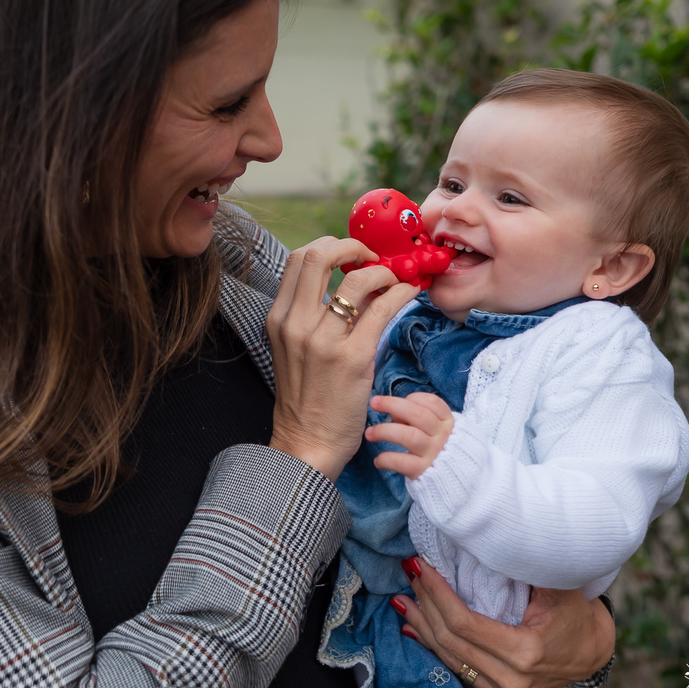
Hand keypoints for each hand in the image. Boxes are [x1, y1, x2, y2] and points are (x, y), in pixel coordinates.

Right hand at [266, 237, 418, 480]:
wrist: (308, 442)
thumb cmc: (305, 397)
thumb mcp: (292, 349)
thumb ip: (308, 316)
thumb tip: (345, 283)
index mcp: (279, 319)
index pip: (299, 259)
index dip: (331, 246)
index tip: (352, 255)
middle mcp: (296, 324)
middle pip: (319, 255)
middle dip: (353, 245)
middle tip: (374, 257)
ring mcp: (323, 340)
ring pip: (357, 278)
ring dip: (383, 271)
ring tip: (395, 279)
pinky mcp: (353, 358)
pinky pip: (382, 309)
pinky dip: (401, 293)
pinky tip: (409, 294)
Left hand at [365, 392, 452, 478]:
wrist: (449, 477)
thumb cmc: (433, 445)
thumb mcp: (433, 428)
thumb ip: (417, 416)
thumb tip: (394, 414)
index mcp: (446, 421)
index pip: (432, 402)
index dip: (413, 398)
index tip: (402, 400)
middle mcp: (442, 435)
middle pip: (419, 414)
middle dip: (393, 405)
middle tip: (374, 402)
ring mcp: (433, 453)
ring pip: (409, 436)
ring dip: (385, 431)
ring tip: (369, 433)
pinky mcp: (422, 470)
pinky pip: (402, 462)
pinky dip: (386, 459)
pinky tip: (378, 460)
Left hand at [392, 557, 614, 687]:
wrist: (591, 651)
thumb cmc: (574, 612)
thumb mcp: (557, 585)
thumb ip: (523, 566)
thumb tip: (481, 537)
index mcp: (525, 652)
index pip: (464, 623)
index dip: (437, 593)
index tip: (420, 565)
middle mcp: (512, 682)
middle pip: (451, 641)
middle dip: (425, 603)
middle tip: (409, 573)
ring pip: (449, 659)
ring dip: (422, 626)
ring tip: (403, 599)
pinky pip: (458, 673)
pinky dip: (435, 647)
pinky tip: (415, 628)